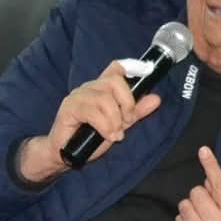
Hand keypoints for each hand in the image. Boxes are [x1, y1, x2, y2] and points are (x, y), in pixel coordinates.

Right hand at [16, 61, 162, 181]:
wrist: (65, 153)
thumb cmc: (89, 138)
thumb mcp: (119, 125)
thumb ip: (135, 112)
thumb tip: (156, 98)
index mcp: (102, 88)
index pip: (116, 68)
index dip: (132, 68)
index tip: (145, 73)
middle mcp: (90, 87)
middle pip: (114, 81)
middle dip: (127, 103)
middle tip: (127, 122)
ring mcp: (78, 96)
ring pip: (104, 98)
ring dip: (115, 120)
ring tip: (115, 134)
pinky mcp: (69, 107)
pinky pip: (93, 112)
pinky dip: (105, 126)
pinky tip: (108, 136)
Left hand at [176, 147, 220, 220]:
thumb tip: (205, 177)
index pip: (220, 185)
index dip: (211, 166)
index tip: (203, 151)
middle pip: (196, 192)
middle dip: (201, 196)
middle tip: (209, 206)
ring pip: (184, 205)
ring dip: (191, 208)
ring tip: (201, 217)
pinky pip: (177, 220)